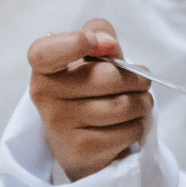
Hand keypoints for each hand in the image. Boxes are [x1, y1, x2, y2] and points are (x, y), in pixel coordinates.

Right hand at [25, 19, 152, 180]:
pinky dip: (137, 125)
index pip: (45, 53)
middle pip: (108, 77)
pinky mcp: (80, 151)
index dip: (73, 43)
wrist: (79, 140)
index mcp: (43, 68)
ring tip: (137, 102)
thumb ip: (99, 35)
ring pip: (123, 106)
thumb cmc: (87, 88)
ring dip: (142, 103)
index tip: (101, 43)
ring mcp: (60, 126)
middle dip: (137, 78)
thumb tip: (108, 43)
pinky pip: (128, 130)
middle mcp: (44, 96)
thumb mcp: (90, 56)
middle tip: (141, 81)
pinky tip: (125, 125)